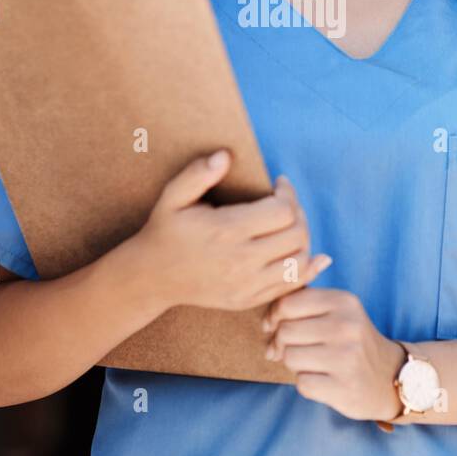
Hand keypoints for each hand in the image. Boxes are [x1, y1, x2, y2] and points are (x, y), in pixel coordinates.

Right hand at [116, 150, 331, 313]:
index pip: (282, 211)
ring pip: (299, 261)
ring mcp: (247, 285)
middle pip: (296, 235)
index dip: (287, 193)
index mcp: (226, 231)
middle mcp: (241, 261)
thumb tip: (225, 156)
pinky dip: (304, 267)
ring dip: (302, 239)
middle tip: (285, 203)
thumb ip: (197, 174)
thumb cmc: (166, 231)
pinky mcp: (249, 299)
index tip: (278, 184)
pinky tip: (298, 249)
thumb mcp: (172, 197)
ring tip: (288, 225)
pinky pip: (291, 285)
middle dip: (297, 213)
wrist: (152, 277)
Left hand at [261, 287, 406, 422]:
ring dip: (295, 364)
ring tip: (313, 364)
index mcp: (343, 301)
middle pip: (285, 331)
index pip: (287, 303)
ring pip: (290, 357)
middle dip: (282, 343)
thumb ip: (304, 302)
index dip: (274, 316)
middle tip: (293, 349)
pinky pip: (302, 384)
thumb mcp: (338, 311)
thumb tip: (267, 318)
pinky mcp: (344, 387)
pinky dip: (307, 384)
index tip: (275, 326)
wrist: (390, 377)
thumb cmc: (351, 342)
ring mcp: (347, 358)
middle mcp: (347, 326)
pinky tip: (323, 380)